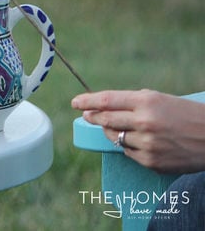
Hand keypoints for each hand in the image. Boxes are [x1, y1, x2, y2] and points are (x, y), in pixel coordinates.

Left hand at [72, 89, 204, 173]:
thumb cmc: (185, 114)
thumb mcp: (159, 99)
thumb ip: (131, 102)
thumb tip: (102, 107)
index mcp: (146, 102)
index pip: (107, 101)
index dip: (87, 101)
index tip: (75, 102)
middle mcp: (144, 122)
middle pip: (105, 120)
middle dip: (93, 117)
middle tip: (87, 115)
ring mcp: (147, 144)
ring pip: (114, 138)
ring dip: (111, 132)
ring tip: (120, 127)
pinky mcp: (151, 162)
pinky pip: (128, 153)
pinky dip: (129, 146)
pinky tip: (139, 141)